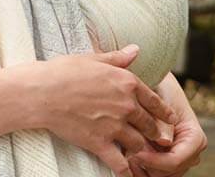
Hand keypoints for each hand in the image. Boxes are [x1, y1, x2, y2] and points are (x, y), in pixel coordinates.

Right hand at [33, 45, 178, 176]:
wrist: (43, 92)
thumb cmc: (65, 71)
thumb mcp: (94, 59)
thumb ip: (118, 58)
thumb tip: (136, 49)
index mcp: (126, 82)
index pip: (153, 100)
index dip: (164, 112)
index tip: (171, 119)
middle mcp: (125, 105)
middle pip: (149, 124)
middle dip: (155, 132)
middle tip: (160, 139)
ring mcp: (114, 125)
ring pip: (139, 143)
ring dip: (142, 150)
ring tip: (145, 155)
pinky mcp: (100, 143)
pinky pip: (120, 162)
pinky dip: (127, 171)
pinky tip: (130, 174)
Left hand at [126, 73, 206, 176]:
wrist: (157, 83)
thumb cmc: (161, 87)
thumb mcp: (162, 99)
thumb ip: (163, 121)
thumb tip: (165, 142)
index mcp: (195, 138)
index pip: (176, 160)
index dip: (155, 161)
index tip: (135, 153)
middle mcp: (190, 152)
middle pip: (168, 172)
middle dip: (147, 165)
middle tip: (126, 153)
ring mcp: (179, 158)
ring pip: (160, 175)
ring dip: (143, 168)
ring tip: (125, 154)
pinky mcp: (166, 159)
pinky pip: (154, 173)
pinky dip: (141, 169)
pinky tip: (127, 157)